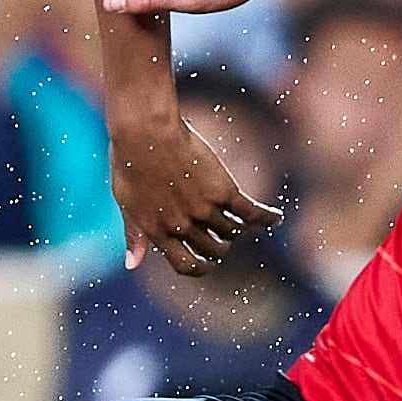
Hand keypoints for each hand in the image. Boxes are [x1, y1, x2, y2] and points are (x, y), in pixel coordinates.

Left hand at [109, 111, 281, 274]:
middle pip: (214, 250)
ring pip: (231, 232)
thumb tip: (132, 265)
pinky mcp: (223, 190)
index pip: (186, 265)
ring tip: (237, 220)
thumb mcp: (126, 204)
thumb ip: (134, 235)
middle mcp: (184, 226)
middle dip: (219, 248)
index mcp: (159, 232)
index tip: (206, 264)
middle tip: (221, 239)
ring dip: (235, 229)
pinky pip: (250, 212)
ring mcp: (205, 209)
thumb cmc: (130, 163)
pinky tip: (275, 218)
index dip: (199, 268)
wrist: (146, 131)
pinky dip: (265, 217)